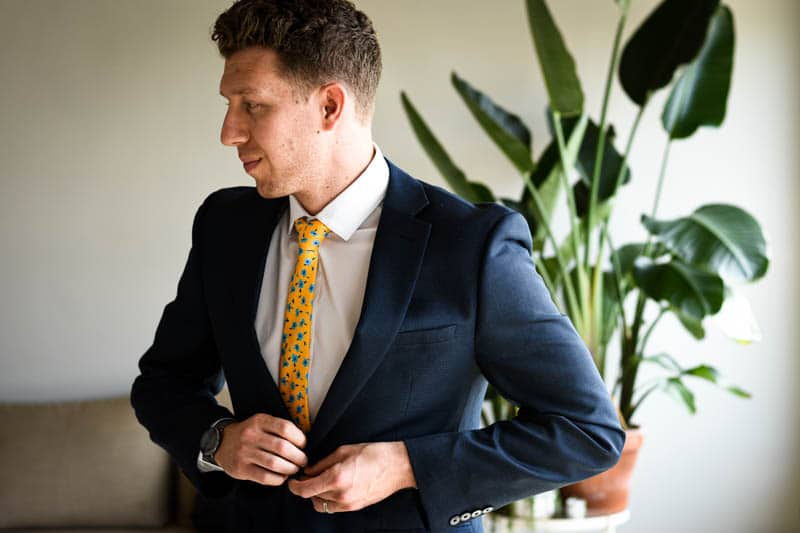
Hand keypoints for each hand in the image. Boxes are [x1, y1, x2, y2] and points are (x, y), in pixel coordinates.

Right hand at [214, 413, 307, 485]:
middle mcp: (251, 435)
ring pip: (275, 464)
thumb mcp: (262, 423)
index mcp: (259, 421)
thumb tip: (304, 442)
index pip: (285, 428)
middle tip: (303, 461)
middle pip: (282, 448)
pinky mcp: (241, 469)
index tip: (304, 445)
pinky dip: (278, 479)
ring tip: (294, 469)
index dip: (299, 438)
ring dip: (290, 469)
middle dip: (298, 457)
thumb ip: (278, 429)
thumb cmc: (250, 434)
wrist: (222, 443)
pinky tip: (282, 477)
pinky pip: (265, 477)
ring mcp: (245, 453)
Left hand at [287, 441, 416, 512]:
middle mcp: (340, 494)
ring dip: (317, 495)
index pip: (305, 490)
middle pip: (312, 497)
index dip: (294, 486)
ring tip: (323, 481)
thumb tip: (309, 471)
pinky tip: (334, 486)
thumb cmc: (373, 454)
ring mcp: (348, 503)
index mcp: (336, 478)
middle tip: (309, 476)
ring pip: (321, 505)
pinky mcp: (355, 507)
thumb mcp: (344, 451)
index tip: (292, 481)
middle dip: (307, 487)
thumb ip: (323, 463)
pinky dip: (329, 499)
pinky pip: (334, 507)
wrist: (398, 466)